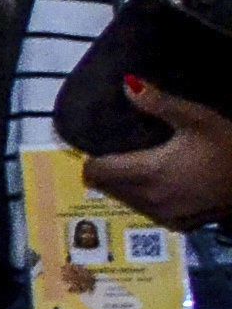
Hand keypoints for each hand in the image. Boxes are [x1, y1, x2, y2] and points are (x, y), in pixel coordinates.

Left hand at [88, 79, 231, 227]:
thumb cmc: (229, 146)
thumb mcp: (197, 118)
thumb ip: (159, 102)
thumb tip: (126, 83)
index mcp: (148, 173)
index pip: (96, 172)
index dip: (91, 157)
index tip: (95, 144)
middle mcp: (151, 199)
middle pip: (108, 187)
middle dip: (105, 171)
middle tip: (114, 152)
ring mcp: (166, 216)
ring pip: (126, 202)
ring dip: (124, 186)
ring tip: (133, 165)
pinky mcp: (181, 225)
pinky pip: (148, 213)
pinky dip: (144, 200)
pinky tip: (156, 185)